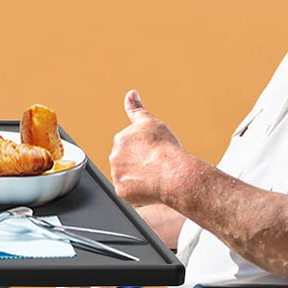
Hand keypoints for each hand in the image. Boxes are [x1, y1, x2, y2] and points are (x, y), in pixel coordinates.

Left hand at [110, 90, 183, 205]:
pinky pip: (129, 192)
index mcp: (119, 140)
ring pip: (127, 177)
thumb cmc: (165, 148)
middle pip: (125, 161)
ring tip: (154, 176)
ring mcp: (117, 175)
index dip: (143, 150)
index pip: (128, 145)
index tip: (153, 153)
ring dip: (137, 177)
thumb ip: (137, 109)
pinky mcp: (122, 192)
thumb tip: (130, 94)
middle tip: (155, 165)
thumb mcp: (151, 122)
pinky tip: (151, 187)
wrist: (174, 173)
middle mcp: (114, 157)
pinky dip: (139, 191)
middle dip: (138, 163)